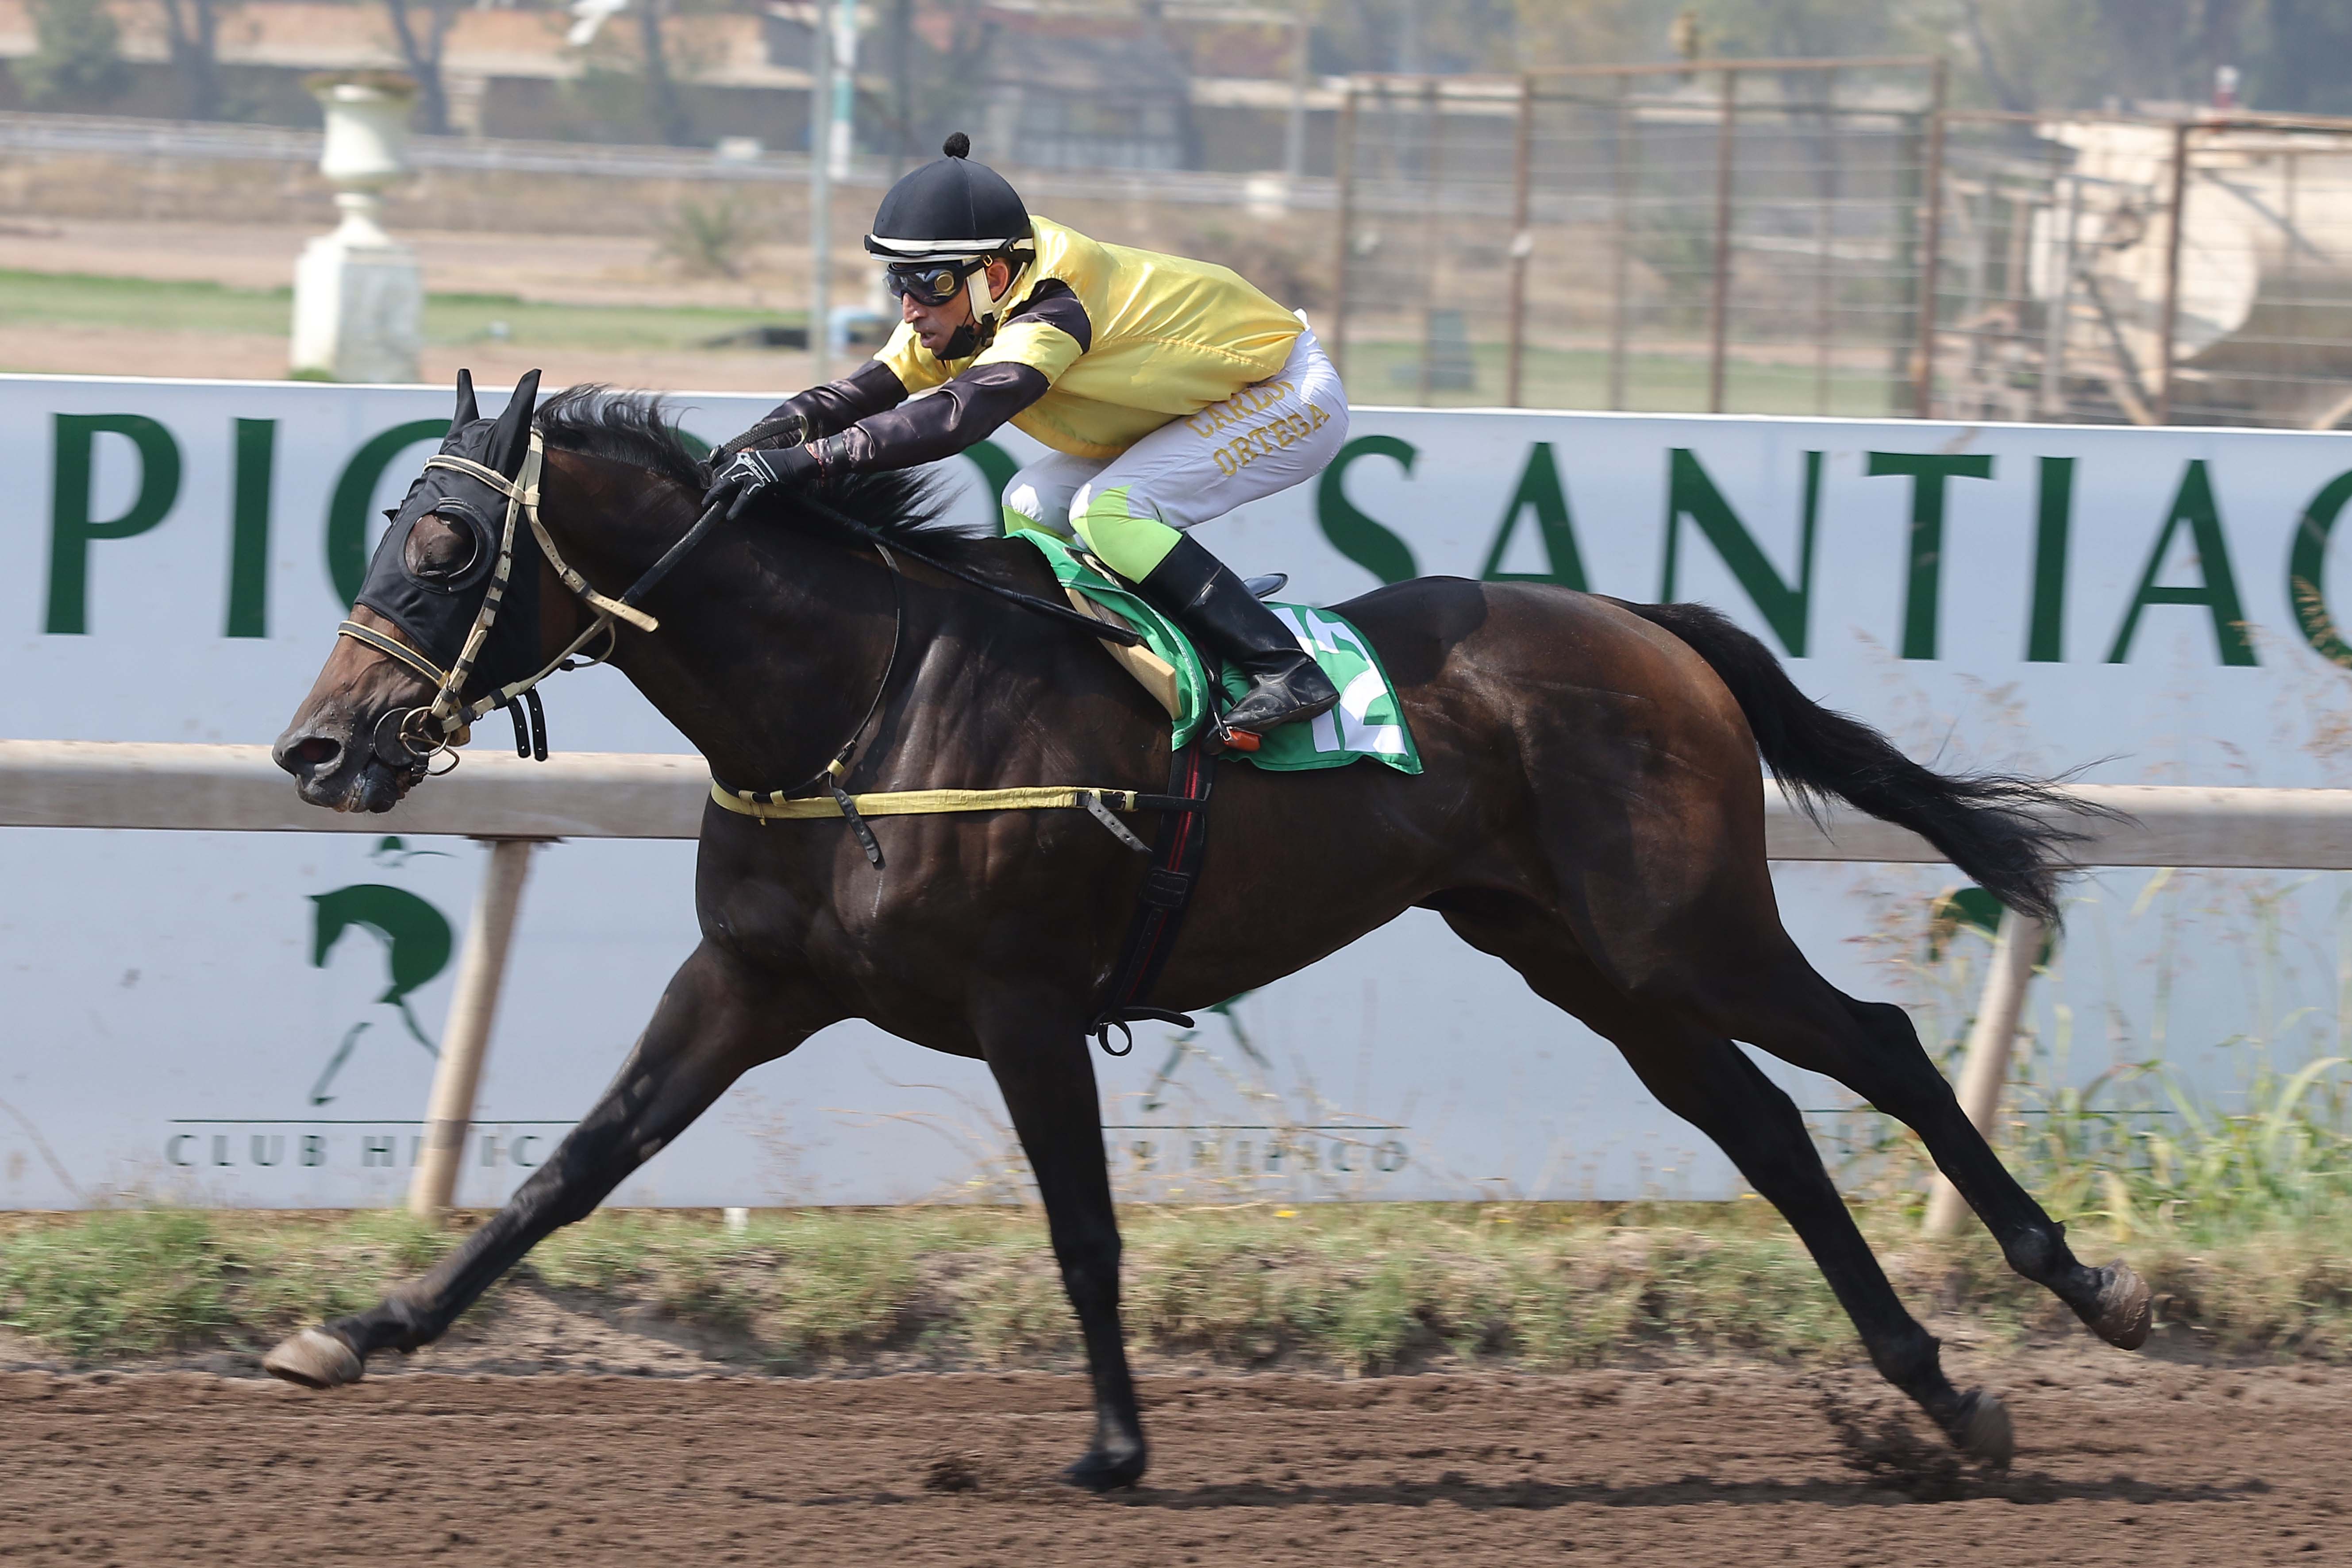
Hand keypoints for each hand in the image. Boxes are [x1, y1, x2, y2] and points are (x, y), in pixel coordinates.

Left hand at [703, 443, 820, 518]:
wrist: (793, 461)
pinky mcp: (759, 481)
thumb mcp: (757, 460)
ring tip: (707, 504)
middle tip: (704, 499)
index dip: (712, 476)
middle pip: (719, 473)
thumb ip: (745, 466)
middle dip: (710, 486)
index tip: (708, 482)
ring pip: (726, 483)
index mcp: (741, 457)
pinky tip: (730, 516)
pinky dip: (737, 507)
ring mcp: (749, 471)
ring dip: (715, 494)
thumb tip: (737, 477)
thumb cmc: (779, 463)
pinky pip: (744, 496)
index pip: (720, 465)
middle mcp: (742, 461)